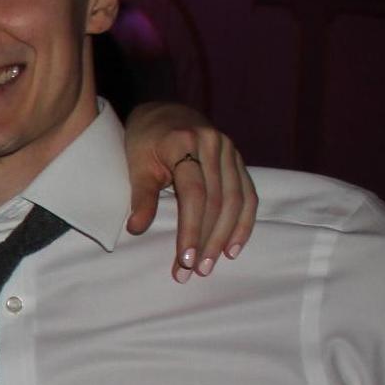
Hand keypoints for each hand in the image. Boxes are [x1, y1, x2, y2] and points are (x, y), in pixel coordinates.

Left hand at [119, 103, 255, 280]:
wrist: (163, 113)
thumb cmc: (144, 141)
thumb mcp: (136, 165)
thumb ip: (141, 196)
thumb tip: (136, 228)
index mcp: (184, 143)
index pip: (193, 194)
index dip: (191, 229)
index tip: (185, 260)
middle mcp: (213, 145)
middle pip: (217, 200)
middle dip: (208, 240)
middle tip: (196, 271)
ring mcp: (230, 150)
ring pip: (236, 200)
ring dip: (225, 236)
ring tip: (212, 264)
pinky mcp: (238, 159)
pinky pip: (248, 194)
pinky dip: (243, 222)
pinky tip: (233, 247)